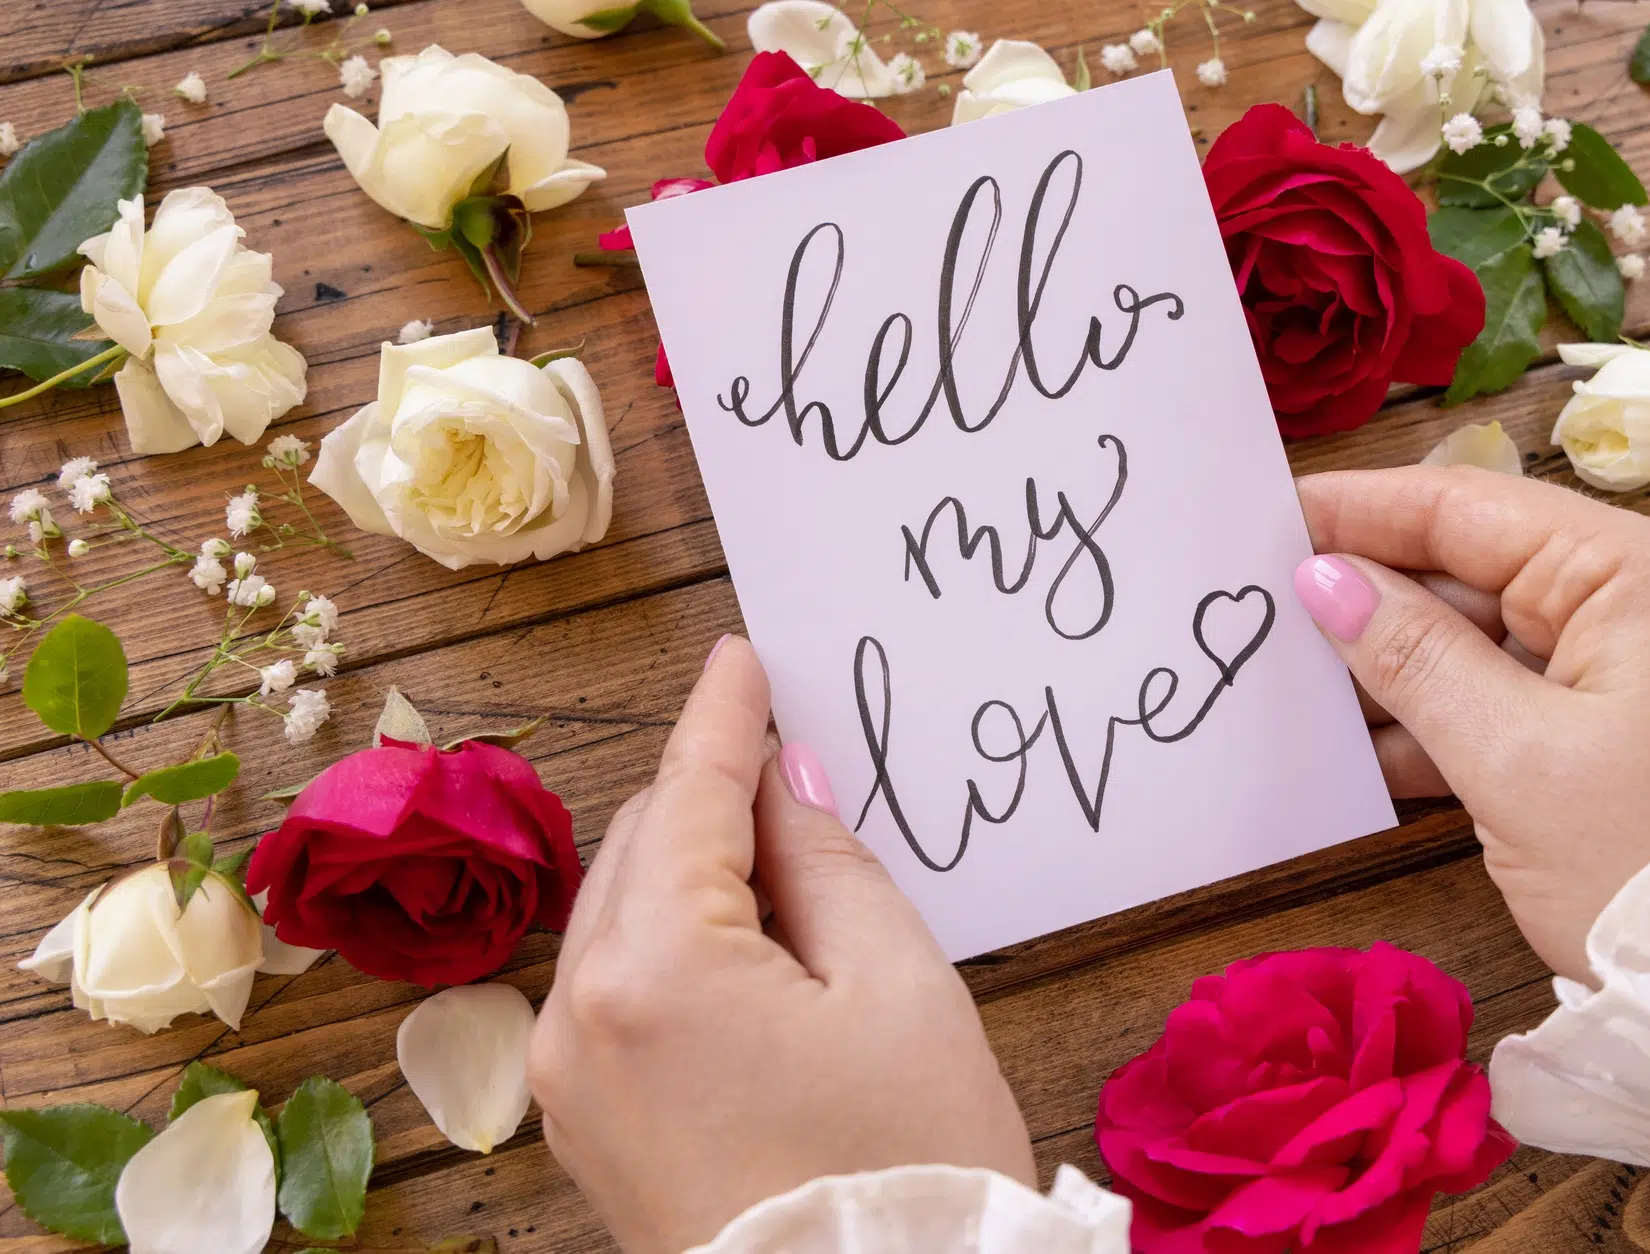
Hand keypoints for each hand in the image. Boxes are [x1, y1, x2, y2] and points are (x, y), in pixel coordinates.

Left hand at [528, 636, 1034, 1251]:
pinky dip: (671, 942)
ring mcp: (567, 1080)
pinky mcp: (584, 1126)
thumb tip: (782, 784)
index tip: (742, 658)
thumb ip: (826, 862)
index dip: (724, 718)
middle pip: (645, 848)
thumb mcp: (898, 987)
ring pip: (624, 916)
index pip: (691, 797)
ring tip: (787, 863)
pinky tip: (745, 943)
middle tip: (787, 757)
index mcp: (654, 969)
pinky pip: (617, 989)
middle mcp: (577, 1017)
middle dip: (712, 794)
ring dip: (693, 869)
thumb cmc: (905, 1168)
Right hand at [1292, 466, 1649, 981]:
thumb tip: (1323, 579)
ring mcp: (1629, 664)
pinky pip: (1505, 697)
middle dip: (1365, 594)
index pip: (1466, 507)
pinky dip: (1436, 722)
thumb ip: (1413, 659)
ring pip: (1478, 639)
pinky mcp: (1617, 727)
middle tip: (1254, 606)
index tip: (1259, 513)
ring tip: (1282, 680)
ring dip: (1390, 668)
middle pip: (1468, 568)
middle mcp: (1637, 596)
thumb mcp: (1516, 760)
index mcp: (1632, 571)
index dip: (1357, 509)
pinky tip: (1352, 748)